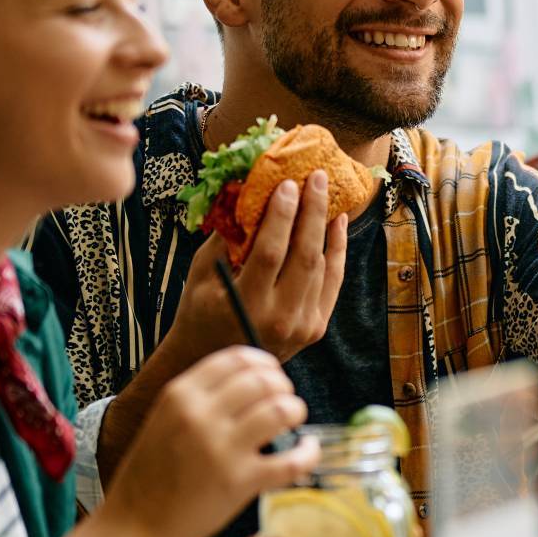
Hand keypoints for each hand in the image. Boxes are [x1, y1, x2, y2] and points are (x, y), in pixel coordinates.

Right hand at [100, 346, 318, 536]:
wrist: (132, 529)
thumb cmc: (150, 477)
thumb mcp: (164, 420)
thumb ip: (200, 399)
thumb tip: (249, 378)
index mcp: (180, 395)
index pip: (237, 358)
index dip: (264, 364)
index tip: (272, 376)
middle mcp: (200, 415)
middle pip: (263, 380)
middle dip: (283, 387)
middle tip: (284, 401)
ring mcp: (221, 448)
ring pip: (281, 409)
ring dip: (295, 411)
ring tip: (293, 421)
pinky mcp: (240, 482)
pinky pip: (292, 459)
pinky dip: (308, 452)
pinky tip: (307, 449)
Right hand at [164, 173, 349, 361]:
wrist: (213, 359)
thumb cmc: (199, 310)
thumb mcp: (201, 274)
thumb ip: (226, 237)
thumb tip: (247, 192)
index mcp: (245, 305)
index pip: (270, 252)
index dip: (282, 216)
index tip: (287, 184)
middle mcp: (279, 318)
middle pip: (304, 256)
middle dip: (312, 211)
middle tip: (316, 177)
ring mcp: (302, 326)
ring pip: (321, 267)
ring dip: (326, 227)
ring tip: (325, 193)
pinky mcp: (316, 328)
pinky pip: (332, 282)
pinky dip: (338, 251)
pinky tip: (337, 223)